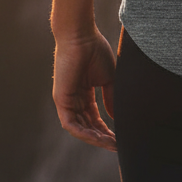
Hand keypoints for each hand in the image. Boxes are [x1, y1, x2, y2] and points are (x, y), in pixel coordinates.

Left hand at [52, 29, 117, 150]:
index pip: (94, 117)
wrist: (81, 36)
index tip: (119, 137)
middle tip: (117, 145)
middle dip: (102, 137)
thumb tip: (116, 117)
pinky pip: (71, 124)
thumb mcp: (108, 78)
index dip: (106, 129)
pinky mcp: (61, 101)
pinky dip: (84, 133)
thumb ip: (111, 97)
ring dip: (95, 138)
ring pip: (80, 128)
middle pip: (88, 125)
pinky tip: (98, 138)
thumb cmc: (95, 50)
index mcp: (84, 92)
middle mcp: (73, 99)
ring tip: (111, 143)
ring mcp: (66, 101)